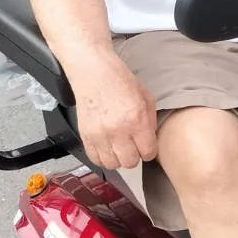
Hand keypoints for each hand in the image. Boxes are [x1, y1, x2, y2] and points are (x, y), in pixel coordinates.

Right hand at [73, 56, 157, 170]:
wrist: (94, 72)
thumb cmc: (119, 81)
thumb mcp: (146, 98)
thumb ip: (150, 123)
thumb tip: (151, 141)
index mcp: (137, 120)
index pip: (148, 153)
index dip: (148, 150)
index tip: (145, 146)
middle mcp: (118, 130)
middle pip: (130, 162)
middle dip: (134, 155)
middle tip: (132, 145)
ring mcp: (100, 134)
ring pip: (112, 164)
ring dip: (117, 158)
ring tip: (118, 146)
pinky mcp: (86, 135)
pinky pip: (95, 159)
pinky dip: (102, 156)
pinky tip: (107, 146)